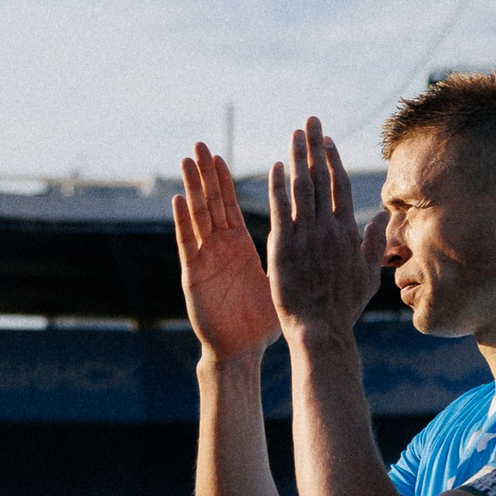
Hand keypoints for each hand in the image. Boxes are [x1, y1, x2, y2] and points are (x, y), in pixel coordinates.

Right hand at [174, 144, 278, 361]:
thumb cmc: (262, 320)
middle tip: (200, 145)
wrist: (240, 350)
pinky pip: (188, 242)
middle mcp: (220, 248)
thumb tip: (317, 241)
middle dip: (206, 175)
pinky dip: (182, 220)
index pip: (231, 206)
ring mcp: (205, 258)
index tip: (222, 155)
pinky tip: (178, 198)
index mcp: (240, 247)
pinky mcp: (194, 274)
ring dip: (193, 187)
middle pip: (212, 204)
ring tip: (188, 160)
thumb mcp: (281, 280)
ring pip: (198, 215)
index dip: (225, 181)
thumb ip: (292, 257)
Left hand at [267, 116, 384, 345]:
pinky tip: (277, 166)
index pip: (340, 187)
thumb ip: (374, 242)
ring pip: (302, 188)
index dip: (333, 160)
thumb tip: (384, 215)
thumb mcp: (368, 275)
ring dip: (298, 158)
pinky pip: (281, 210)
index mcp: (347, 234)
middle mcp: (328, 229)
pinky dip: (279, 186)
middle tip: (309, 121)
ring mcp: (306, 237)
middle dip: (315, 147)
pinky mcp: (284, 248)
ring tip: (294, 134)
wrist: (321, 331)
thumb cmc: (344, 308)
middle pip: (321, 179)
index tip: (326, 140)